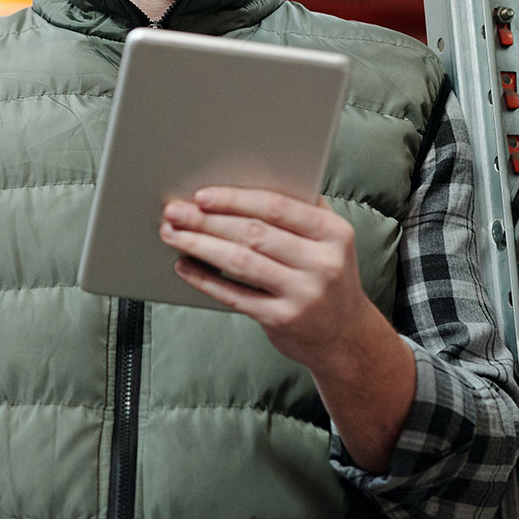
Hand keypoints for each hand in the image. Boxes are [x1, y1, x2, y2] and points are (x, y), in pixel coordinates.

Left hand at [158, 185, 374, 368]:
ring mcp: (303, 295)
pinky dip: (205, 279)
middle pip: (253, 233)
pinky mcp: (282, 320)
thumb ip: (297, 209)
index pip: (277, 207)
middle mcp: (322, 263)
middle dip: (206, 220)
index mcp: (334, 232)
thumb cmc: (325, 275)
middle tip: (174, 212)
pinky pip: (235, 295)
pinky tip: (184, 266)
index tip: (201, 195)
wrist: (345, 334)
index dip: (234, 199)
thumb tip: (237, 183)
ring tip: (173, 235)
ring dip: (199, 245)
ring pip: (240, 262)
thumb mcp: (327, 239)